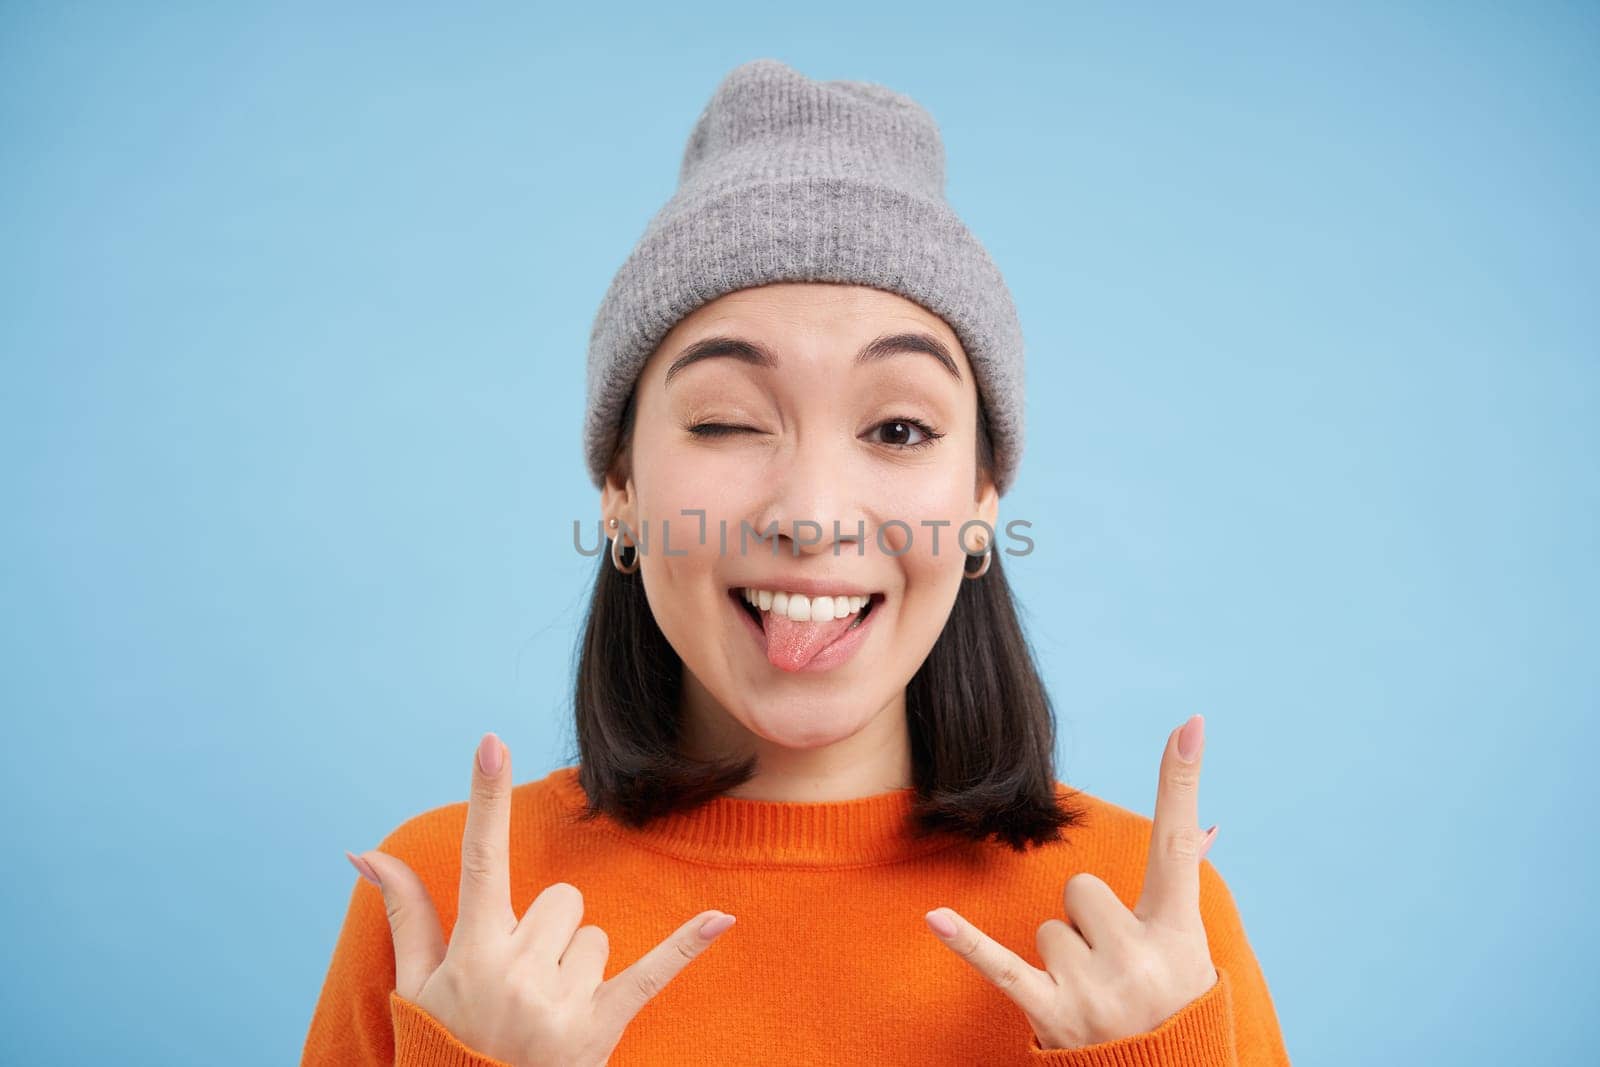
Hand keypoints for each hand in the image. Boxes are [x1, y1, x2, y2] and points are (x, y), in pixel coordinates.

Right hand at [349, 733, 736, 1066]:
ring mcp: (559, 1002)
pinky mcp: (600, 1028)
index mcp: (471, 953)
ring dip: (577, 967)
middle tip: (521, 989)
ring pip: (595, 935)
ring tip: (546, 1016)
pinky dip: (685, 947)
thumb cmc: (444, 1049)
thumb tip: (365, 851)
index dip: (485, 799)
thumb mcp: (417, 986)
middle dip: (547, 935)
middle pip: (561, 900)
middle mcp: (514, 972)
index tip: (492, 741)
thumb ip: (407, 912)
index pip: (479, 861)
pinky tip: (721, 917)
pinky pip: (652, 973)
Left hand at [924, 715, 1219, 1049]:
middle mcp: (1141, 959)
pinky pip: (1001, 965)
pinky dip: (968, 945)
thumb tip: (1208, 824)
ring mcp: (1096, 988)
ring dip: (1061, 958)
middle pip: (1079, 887)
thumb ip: (1182, 886)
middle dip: (1087, 923)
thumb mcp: (1187, 952)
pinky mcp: (1054, 1014)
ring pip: (1049, 926)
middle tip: (1111, 968)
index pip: (1177, 844)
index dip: (1181, 781)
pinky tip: (935, 918)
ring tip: (1091, 996)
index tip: (1187, 723)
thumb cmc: (1170, 1009)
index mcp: (1178, 934)